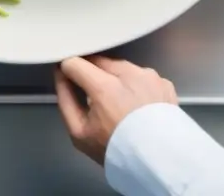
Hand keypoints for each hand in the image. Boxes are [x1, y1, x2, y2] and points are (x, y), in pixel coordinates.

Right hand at [54, 56, 177, 164]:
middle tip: (95, 97)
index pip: (76, 62)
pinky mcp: (163, 81)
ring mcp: (149, 76)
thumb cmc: (115, 149)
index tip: (68, 77)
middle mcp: (129, 75)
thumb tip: (60, 75)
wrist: (156, 162)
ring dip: (116, 77)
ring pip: (122, 66)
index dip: (68, 69)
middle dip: (92, 74)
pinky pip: (142, 75)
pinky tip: (138, 105)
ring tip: (119, 103)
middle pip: (100, 61)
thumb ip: (65, 99)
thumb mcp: (78, 131)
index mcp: (105, 88)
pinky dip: (136, 85)